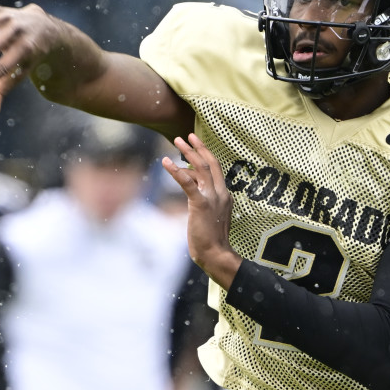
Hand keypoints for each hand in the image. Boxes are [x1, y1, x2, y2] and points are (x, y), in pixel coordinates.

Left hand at [161, 133, 241, 289]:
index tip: (197, 143)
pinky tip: (165, 162)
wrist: (216, 254)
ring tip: (177, 141)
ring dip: (188, 152)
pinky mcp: (200, 204)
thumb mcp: (212, 215)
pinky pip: (187, 183)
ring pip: (200, 168)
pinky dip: (175, 171)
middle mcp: (221, 192)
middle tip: (187, 135)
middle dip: (199, 147)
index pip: (216, 169)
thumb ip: (206, 200)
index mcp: (225, 195)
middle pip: (210, 163)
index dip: (206, 154)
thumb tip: (193, 189)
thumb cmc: (211, 239)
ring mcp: (212, 197)